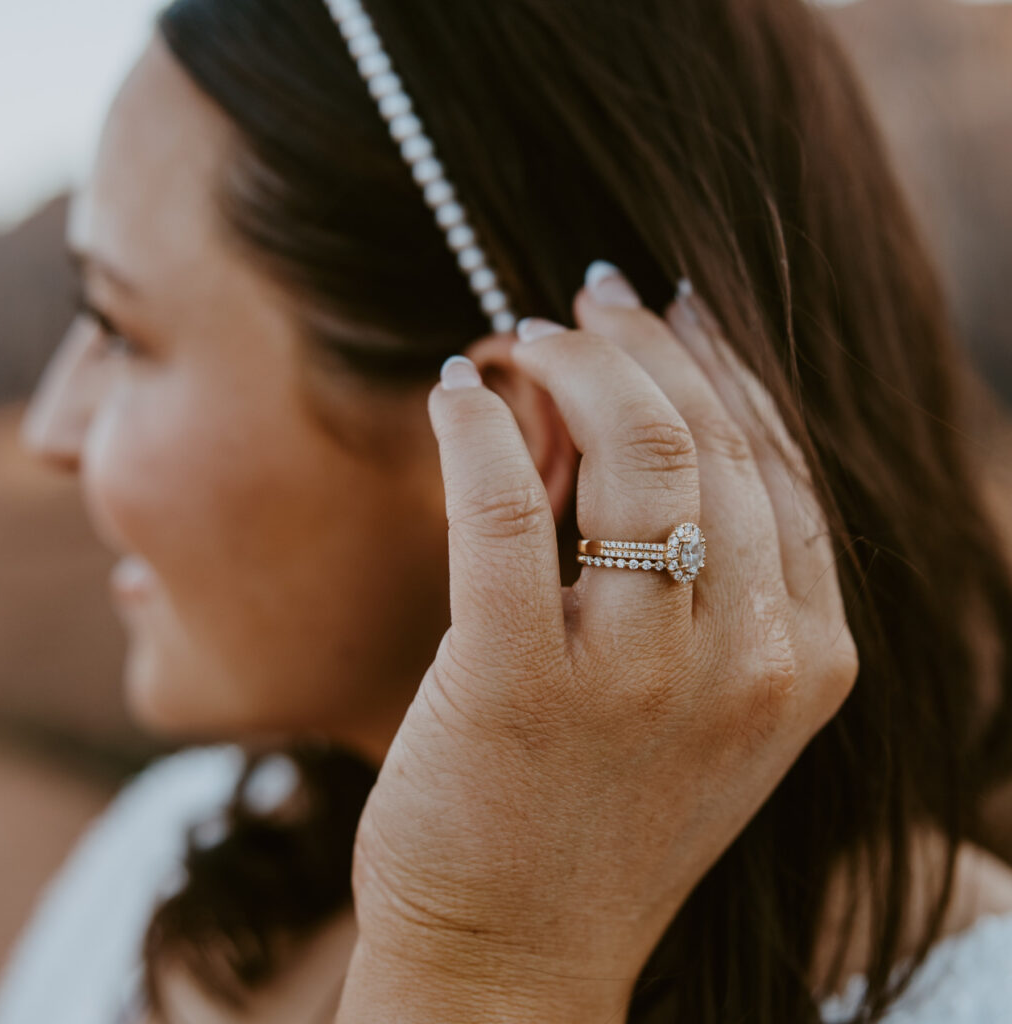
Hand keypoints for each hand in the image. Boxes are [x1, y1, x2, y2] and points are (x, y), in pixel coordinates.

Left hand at [335, 268, 857, 1023]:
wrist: (516, 955)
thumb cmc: (597, 817)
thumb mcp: (693, 701)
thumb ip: (688, 567)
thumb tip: (618, 416)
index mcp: (807, 659)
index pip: (782, 464)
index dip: (726, 367)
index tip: (677, 313)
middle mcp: (750, 660)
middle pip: (716, 439)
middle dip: (650, 345)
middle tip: (592, 301)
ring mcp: (643, 674)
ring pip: (640, 452)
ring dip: (580, 365)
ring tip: (530, 330)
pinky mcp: (524, 684)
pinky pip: (509, 510)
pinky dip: (478, 430)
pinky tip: (456, 391)